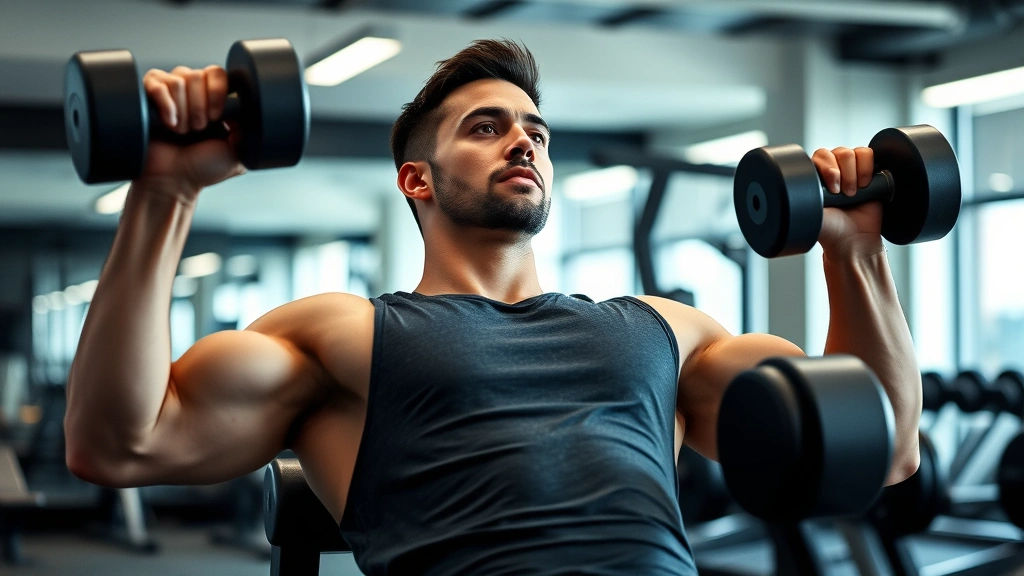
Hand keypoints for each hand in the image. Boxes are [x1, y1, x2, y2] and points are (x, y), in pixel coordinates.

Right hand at [138, 65, 245, 199]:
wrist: (173, 182)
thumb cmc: (203, 170)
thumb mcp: (237, 153)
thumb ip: (247, 129)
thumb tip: (245, 107)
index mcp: (215, 102)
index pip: (217, 74)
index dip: (217, 92)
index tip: (217, 117)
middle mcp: (193, 94)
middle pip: (197, 75)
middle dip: (199, 107)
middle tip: (198, 130)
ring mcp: (170, 94)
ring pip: (178, 80)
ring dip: (182, 110)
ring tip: (182, 132)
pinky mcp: (148, 97)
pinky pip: (155, 82)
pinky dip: (165, 104)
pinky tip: (168, 123)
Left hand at [811, 146, 884, 258]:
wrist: (854, 239)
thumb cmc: (830, 229)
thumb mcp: (808, 213)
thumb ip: (801, 197)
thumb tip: (794, 186)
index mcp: (815, 177)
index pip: (819, 157)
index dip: (827, 168)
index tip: (831, 190)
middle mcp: (832, 170)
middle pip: (837, 152)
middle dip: (842, 172)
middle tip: (843, 194)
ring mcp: (850, 170)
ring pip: (852, 152)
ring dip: (854, 173)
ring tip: (853, 193)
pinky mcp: (868, 171)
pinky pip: (868, 154)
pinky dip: (867, 167)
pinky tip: (865, 185)